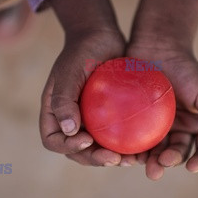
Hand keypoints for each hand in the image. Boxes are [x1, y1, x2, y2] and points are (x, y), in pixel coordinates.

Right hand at [39, 0, 137, 166]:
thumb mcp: (70, 70)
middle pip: (77, 151)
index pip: (54, 140)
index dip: (68, 148)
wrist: (101, 37)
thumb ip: (64, 98)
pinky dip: (127, 144)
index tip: (88, 141)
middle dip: (95, 159)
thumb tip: (69, 130)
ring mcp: (91, 120)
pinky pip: (117, 136)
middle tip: (114, 159)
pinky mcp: (110, 117)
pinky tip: (143, 148)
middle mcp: (71, 120)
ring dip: (113, 158)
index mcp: (55, 113)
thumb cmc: (82, 50)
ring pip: (99, 148)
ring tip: (131, 160)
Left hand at [127, 44, 197, 179]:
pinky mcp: (130, 120)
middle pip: (171, 154)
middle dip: (165, 163)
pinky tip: (120, 152)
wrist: (158, 46)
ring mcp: (150, 126)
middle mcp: (172, 130)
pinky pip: (127, 137)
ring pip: (148, 150)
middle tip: (157, 167)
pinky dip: (125, 147)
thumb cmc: (186, 69)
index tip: (192, 168)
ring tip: (137, 163)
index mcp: (192, 128)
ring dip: (144, 161)